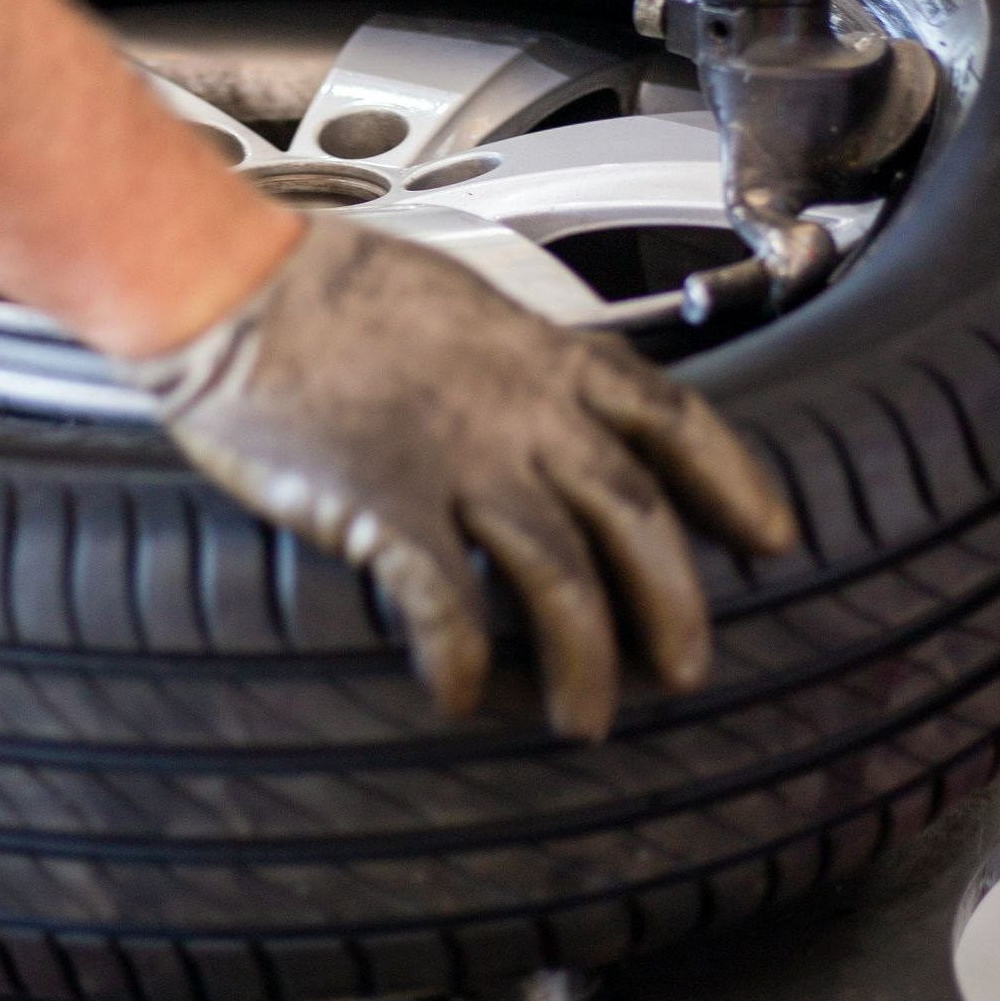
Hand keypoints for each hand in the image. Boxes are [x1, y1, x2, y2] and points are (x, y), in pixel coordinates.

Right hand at [137, 222, 795, 737]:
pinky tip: (461, 696)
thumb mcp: (456, 304)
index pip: (673, 417)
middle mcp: (517, 411)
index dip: (733, 481)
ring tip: (585, 717)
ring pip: (559, 576)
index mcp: (540, 356)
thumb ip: (514, 364)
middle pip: (634, 517)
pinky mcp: (383, 505)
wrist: (228, 283)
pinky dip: (462, 660)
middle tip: (685, 668)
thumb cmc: (323, 289)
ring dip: (582, 659)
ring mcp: (455, 460)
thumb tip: (548, 405)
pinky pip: (446, 604)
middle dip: (672, 602)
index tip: (771, 535)